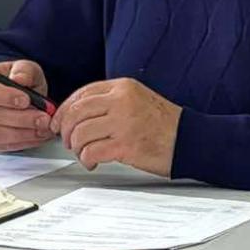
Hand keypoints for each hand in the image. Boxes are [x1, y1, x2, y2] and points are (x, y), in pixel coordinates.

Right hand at [0, 60, 53, 152]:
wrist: (18, 95)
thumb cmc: (18, 80)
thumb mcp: (25, 68)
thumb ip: (23, 71)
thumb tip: (19, 79)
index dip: (4, 96)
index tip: (26, 100)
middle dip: (21, 118)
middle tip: (43, 118)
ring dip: (23, 133)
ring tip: (43, 127)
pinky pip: (1, 145)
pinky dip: (22, 142)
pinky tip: (37, 135)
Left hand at [53, 78, 180, 175]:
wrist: (190, 140)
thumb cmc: (165, 124)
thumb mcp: (138, 100)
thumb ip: (111, 102)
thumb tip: (79, 114)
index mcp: (123, 88)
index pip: (82, 94)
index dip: (64, 110)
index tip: (59, 122)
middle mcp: (121, 101)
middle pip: (76, 112)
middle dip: (66, 130)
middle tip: (68, 141)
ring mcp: (123, 123)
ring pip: (80, 133)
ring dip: (76, 147)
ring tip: (84, 154)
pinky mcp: (126, 145)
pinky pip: (91, 151)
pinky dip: (87, 159)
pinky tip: (93, 162)